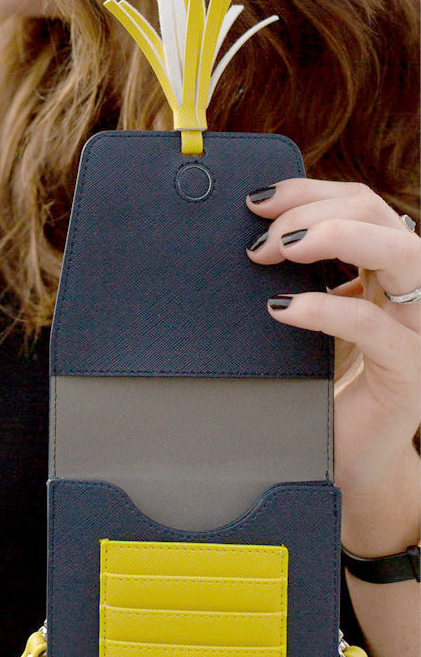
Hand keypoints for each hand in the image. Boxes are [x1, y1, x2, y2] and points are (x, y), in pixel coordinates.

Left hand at [246, 178, 420, 552]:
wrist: (353, 463)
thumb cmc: (327, 395)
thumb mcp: (311, 329)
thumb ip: (301, 287)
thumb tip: (253, 247)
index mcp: (390, 275)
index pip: (363, 206)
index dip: (311, 193)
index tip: (258, 201)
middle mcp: (415, 293)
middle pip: (381, 215)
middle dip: (314, 212)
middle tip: (260, 237)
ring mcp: (420, 330)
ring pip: (402, 253)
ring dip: (333, 238)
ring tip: (276, 252)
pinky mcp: (409, 371)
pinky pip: (372, 325)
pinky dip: (325, 308)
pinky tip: (281, 308)